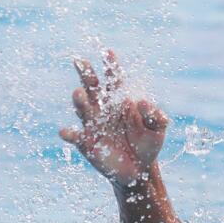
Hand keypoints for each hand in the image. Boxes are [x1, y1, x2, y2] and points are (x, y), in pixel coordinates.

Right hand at [59, 50, 169, 187]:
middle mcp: (103, 109)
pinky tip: (66, 132)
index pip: (114, 79)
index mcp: (120, 101)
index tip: (108, 52)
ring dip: (80, 101)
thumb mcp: (157, 129)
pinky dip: (69, 134)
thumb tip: (141, 101)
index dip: (111, 66)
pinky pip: (75, 137)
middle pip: (92, 88)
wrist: (139, 170)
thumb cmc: (148, 144)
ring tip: (79, 93)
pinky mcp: (86, 143)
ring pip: (83, 109)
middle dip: (86, 74)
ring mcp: (93, 125)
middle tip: (80, 61)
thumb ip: (154, 115)